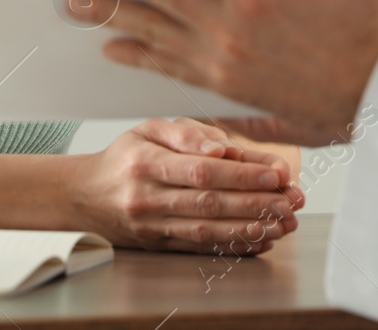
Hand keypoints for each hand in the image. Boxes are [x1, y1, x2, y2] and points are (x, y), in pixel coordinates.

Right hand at [64, 117, 303, 253]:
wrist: (85, 195)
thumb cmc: (126, 156)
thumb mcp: (150, 129)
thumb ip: (188, 135)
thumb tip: (222, 149)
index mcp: (146, 162)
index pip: (201, 171)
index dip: (242, 174)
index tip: (276, 174)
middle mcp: (148, 197)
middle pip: (209, 203)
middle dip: (256, 203)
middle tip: (291, 201)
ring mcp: (152, 226)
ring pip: (208, 230)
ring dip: (250, 228)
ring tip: (284, 223)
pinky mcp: (159, 246)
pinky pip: (200, 248)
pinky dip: (233, 246)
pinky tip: (260, 240)